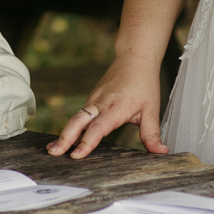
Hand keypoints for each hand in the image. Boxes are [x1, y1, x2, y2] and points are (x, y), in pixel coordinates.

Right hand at [46, 56, 168, 158]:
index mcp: (115, 108)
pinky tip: (64, 139)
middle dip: (65, 138)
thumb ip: (151, 134)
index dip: (87, 142)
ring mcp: (93, 101)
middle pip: (78, 122)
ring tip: (52, 150)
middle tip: (53, 153)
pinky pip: (78, 115)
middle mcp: (100, 104)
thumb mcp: (151, 110)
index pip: (98, 128)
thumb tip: (160, 151)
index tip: (76, 155)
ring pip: (75, 118)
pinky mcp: (91, 100)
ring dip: (64, 134)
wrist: (134, 59)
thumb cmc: (143, 83)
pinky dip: (70, 127)